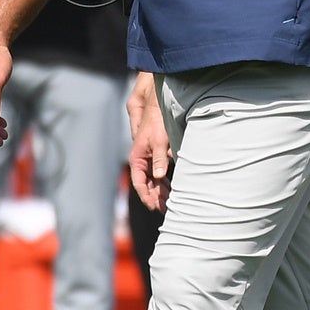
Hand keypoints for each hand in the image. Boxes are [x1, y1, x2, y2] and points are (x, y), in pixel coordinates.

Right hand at [126, 74, 171, 210]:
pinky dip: (164, 178)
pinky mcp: (155, 150)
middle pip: (146, 182)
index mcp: (137, 156)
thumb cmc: (156, 119)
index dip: (147, 196)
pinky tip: (172, 185)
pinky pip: (158, 169)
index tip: (155, 207)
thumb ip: (160, 157)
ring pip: (152, 177)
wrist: (156, 102)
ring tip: (170, 200)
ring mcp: (147, 154)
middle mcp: (140, 157)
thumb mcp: (159, 139)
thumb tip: (160, 175)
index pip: (139, 182)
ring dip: (160, 188)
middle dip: (155, 196)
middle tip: (167, 208)